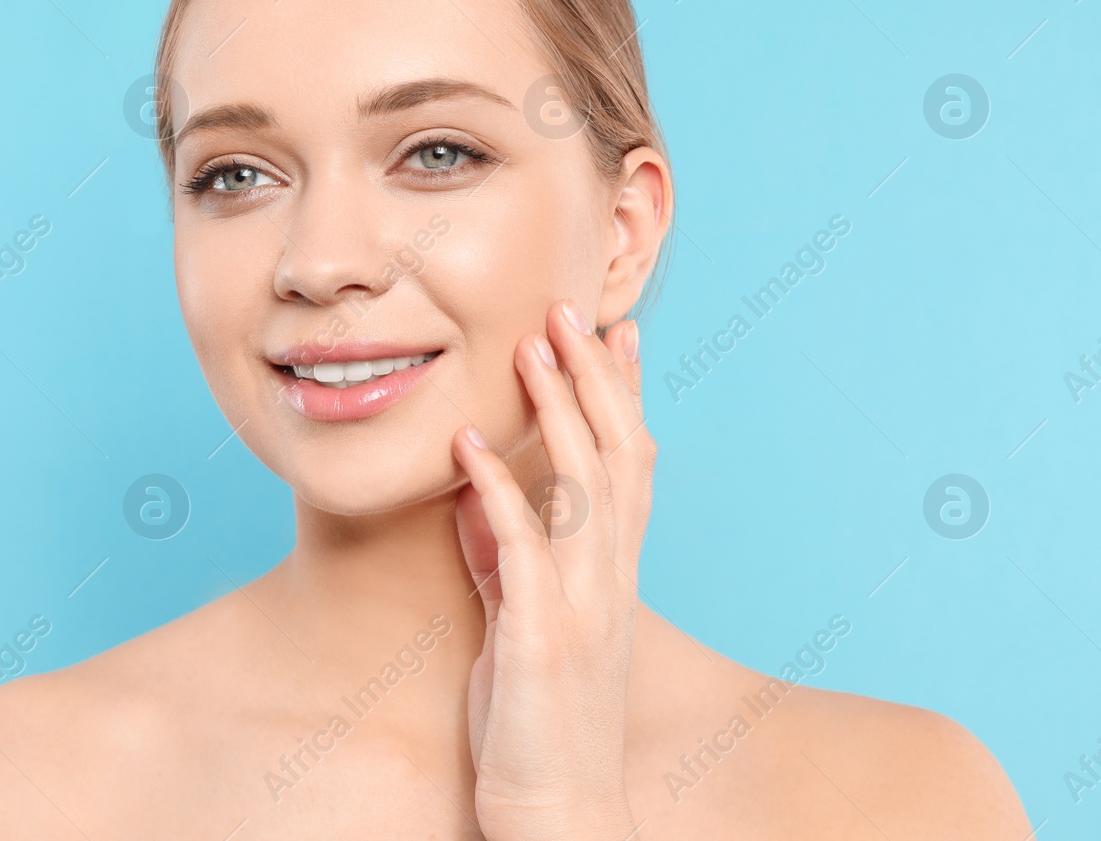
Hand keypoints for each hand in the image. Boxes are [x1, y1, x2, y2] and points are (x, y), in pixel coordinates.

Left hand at [452, 299, 652, 840]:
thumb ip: (505, 556)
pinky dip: (496, 488)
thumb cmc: (538, 721)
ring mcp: (583, 603)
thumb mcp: (521, 623)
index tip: (619, 331)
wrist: (560, 811)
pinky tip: (468, 443)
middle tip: (569, 309)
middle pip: (618, 454)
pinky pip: (521, 544)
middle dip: (595, 377)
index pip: (632, 462)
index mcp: (613, 573)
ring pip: (585, 483)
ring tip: (530, 346)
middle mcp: (611, 578)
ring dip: (558, 408)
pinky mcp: (542, 634)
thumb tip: (479, 490)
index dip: (627, 394)